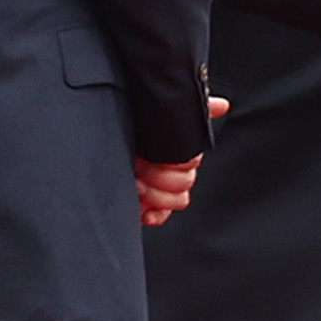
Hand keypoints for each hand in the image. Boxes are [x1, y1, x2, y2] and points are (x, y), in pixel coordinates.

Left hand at [133, 97, 226, 226]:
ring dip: (157, 196)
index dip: (173, 163)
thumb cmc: (130, 124)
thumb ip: (193, 110)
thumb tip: (222, 105)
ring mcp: (160, 187)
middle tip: (138, 167)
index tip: (147, 155)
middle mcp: (170, 167)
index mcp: (176, 149)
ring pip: (178, 201)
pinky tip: (142, 209)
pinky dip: (153, 215)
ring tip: (136, 185)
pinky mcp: (148, 205)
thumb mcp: (157, 112)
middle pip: (184, 183)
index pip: (191, 164)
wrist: (97, 140)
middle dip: (160, 178)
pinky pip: (162, 216)